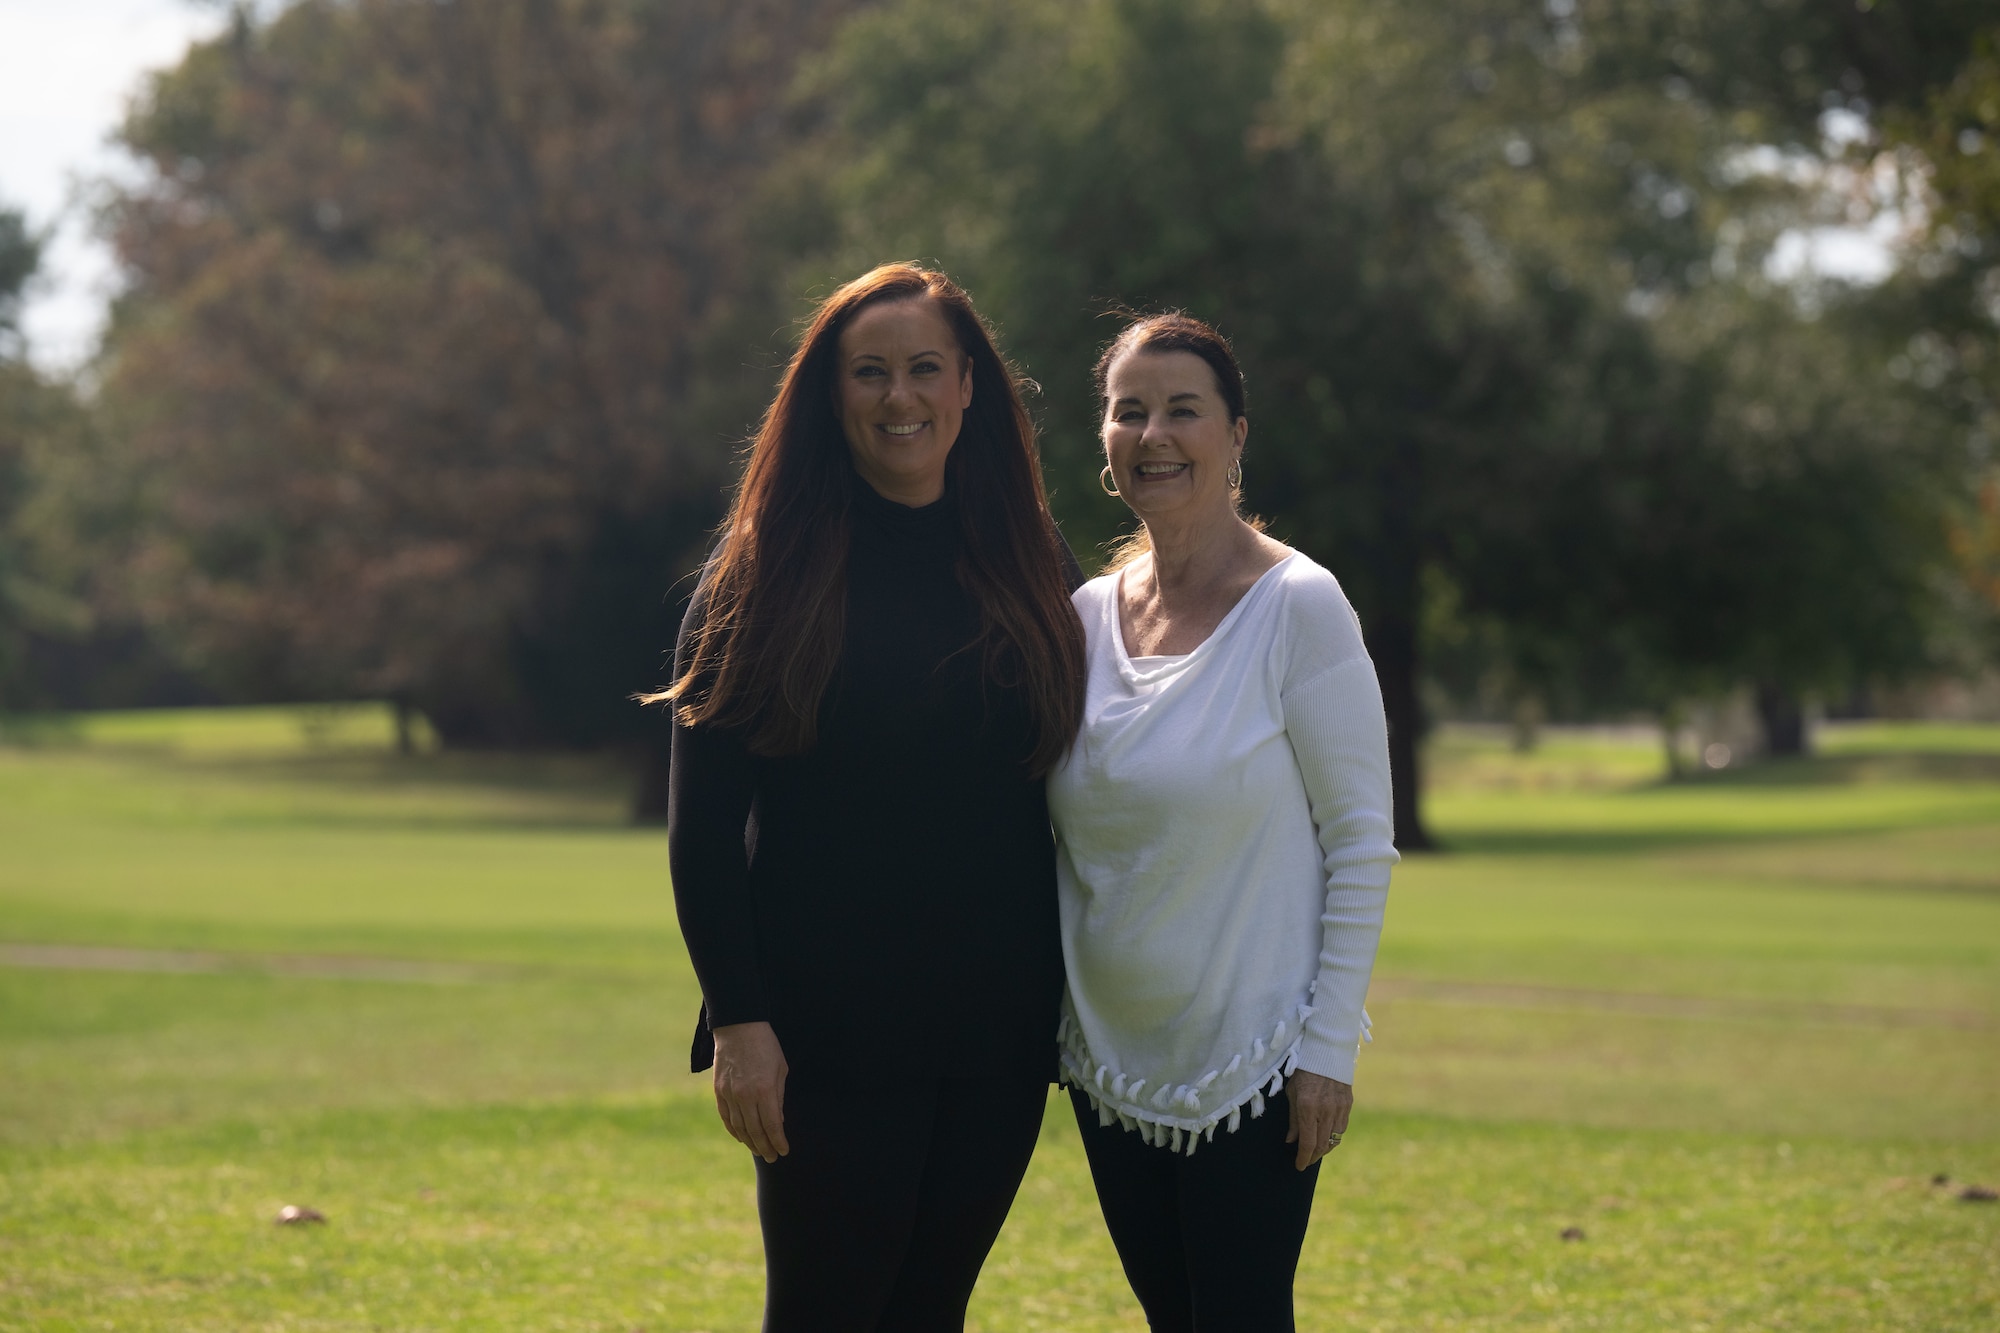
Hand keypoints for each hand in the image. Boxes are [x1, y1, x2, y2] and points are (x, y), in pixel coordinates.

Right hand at [710, 1020, 788, 1161]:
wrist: (739, 1027)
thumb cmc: (766, 1046)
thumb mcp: (780, 1069)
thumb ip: (778, 1097)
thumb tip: (778, 1122)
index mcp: (764, 1090)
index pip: (772, 1125)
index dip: (778, 1141)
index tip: (784, 1151)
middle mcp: (745, 1096)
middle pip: (755, 1131)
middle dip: (765, 1147)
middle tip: (772, 1158)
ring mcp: (730, 1094)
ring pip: (739, 1127)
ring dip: (750, 1142)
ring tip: (759, 1150)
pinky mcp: (719, 1091)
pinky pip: (726, 1117)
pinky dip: (734, 1130)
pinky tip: (741, 1138)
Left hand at [1284, 1069, 1352, 1170]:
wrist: (1327, 1052)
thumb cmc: (1304, 1071)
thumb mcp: (1292, 1093)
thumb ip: (1293, 1119)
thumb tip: (1291, 1141)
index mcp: (1307, 1108)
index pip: (1307, 1143)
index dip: (1303, 1158)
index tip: (1298, 1166)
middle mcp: (1325, 1111)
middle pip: (1322, 1145)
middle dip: (1312, 1157)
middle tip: (1305, 1161)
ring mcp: (1339, 1109)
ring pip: (1334, 1140)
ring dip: (1324, 1149)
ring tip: (1315, 1152)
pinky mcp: (1348, 1105)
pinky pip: (1342, 1129)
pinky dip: (1334, 1138)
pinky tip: (1327, 1139)